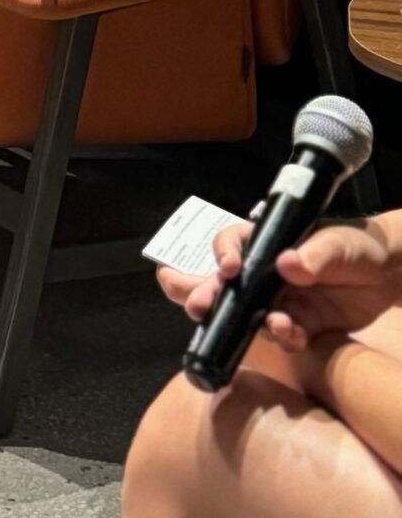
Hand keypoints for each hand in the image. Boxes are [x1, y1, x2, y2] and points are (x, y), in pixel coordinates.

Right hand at [160, 216, 400, 354]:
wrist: (387, 276)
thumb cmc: (354, 245)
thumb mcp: (336, 243)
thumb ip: (313, 253)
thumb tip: (286, 264)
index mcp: (267, 243)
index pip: (232, 244)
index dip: (223, 254)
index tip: (229, 268)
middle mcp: (265, 274)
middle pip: (228, 285)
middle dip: (210, 296)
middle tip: (199, 308)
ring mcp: (281, 301)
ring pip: (252, 316)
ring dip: (254, 324)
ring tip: (275, 326)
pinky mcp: (300, 325)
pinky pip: (284, 336)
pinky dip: (286, 338)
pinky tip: (295, 336)